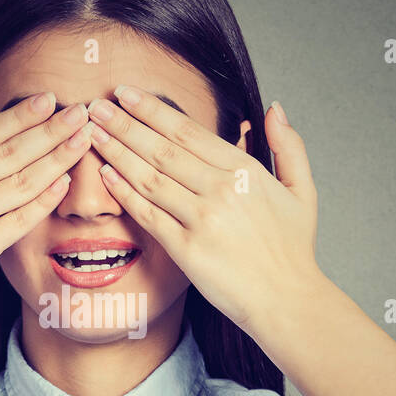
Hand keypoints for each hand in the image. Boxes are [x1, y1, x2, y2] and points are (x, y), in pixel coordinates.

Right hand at [0, 95, 94, 330]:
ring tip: (82, 141)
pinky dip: (44, 201)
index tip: (48, 100)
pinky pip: (19, 220)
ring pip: (21, 182)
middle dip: (50, 129)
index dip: (20, 116)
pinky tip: (64, 184)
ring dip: (57, 159)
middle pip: (10, 152)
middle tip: (80, 112)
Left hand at [86, 87, 320, 333]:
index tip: (126, 94)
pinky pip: (148, 215)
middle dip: (124, 124)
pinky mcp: (187, 250)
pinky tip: (105, 175)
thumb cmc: (293, 249)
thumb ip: (289, 146)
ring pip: (149, 178)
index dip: (152, 110)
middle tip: (95, 106)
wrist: (287, 301)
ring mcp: (202, 220)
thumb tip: (273, 108)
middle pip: (161, 148)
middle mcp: (221, 190)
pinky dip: (124, 193)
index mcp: (245, 170)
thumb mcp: (302, 190)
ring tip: (92, 133)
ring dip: (117, 153)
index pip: (187, 131)